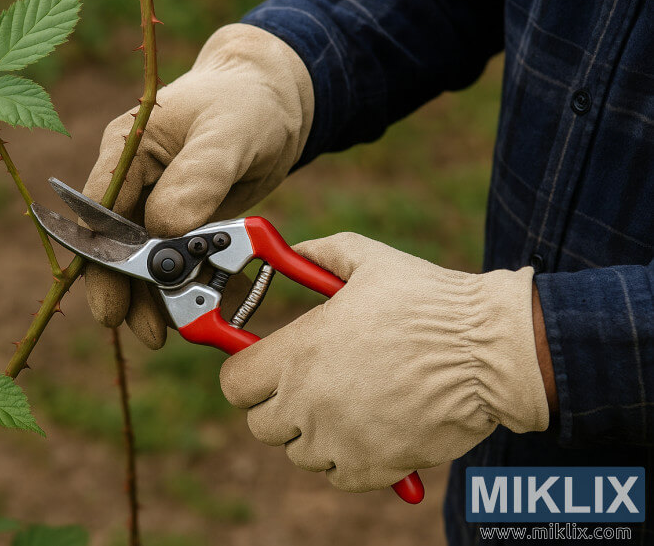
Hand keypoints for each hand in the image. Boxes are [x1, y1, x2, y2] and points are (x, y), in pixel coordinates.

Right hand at [83, 23, 313, 347]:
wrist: (276, 101)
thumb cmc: (247, 104)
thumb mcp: (227, 133)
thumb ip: (199, 177)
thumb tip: (167, 227)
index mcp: (128, 150)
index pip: (100, 212)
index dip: (102, 261)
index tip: (111, 302)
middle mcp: (135, 181)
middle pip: (119, 248)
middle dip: (129, 293)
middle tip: (147, 333)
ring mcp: (159, 205)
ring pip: (150, 263)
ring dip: (161, 298)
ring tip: (175, 331)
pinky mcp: (186, 223)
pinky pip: (184, 263)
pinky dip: (197, 285)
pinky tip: (215, 306)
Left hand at [220, 233, 549, 491]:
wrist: (492, 351)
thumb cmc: (431, 303)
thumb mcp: (369, 259)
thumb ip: (320, 253)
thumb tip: (293, 250)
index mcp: (299, 352)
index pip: (234, 383)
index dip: (246, 373)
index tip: (261, 367)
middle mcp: (309, 401)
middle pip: (260, 424)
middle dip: (277, 404)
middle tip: (307, 384)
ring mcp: (339, 440)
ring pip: (298, 452)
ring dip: (312, 433)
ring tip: (346, 402)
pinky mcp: (373, 467)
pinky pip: (337, 475)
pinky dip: (346, 459)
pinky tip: (368, 429)